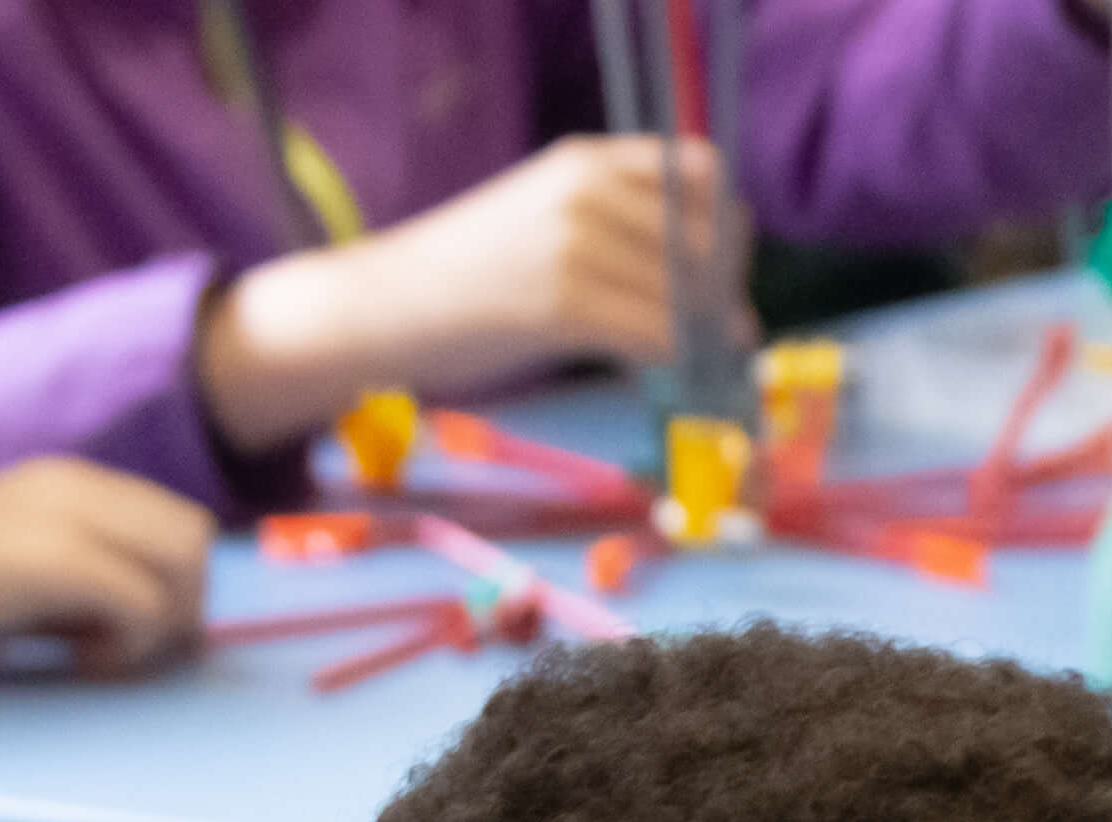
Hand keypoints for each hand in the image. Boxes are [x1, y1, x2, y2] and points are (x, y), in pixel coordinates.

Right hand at [0, 459, 213, 677]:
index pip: (176, 524)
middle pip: (193, 543)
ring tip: (94, 653)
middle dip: (180, 607)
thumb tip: (158, 621)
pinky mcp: (59, 560)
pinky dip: (127, 648)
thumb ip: (86, 575)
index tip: (135, 632)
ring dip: (156, 628)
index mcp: (69, 482)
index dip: (176, 586)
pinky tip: (76, 659)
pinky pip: (146, 608)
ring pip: (182, 571)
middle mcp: (77, 486)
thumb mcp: (22, 567)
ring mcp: (68, 518)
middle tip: (125, 649)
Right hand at [197, 136, 734, 448]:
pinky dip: (667, 361)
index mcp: (587, 160)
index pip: (704, 173)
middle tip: (714, 338)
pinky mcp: (563, 301)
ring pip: (687, 296)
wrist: (385, 305)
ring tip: (681, 361)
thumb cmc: (471, 276)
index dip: (726, 230)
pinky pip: (656, 335)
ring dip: (698, 337)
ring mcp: (575, 242)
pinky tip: (646, 373)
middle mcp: (587, 187)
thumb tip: (720, 288)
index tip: (718, 277)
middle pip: (708, 240)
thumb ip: (625, 232)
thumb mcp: (551, 221)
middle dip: (721, 295)